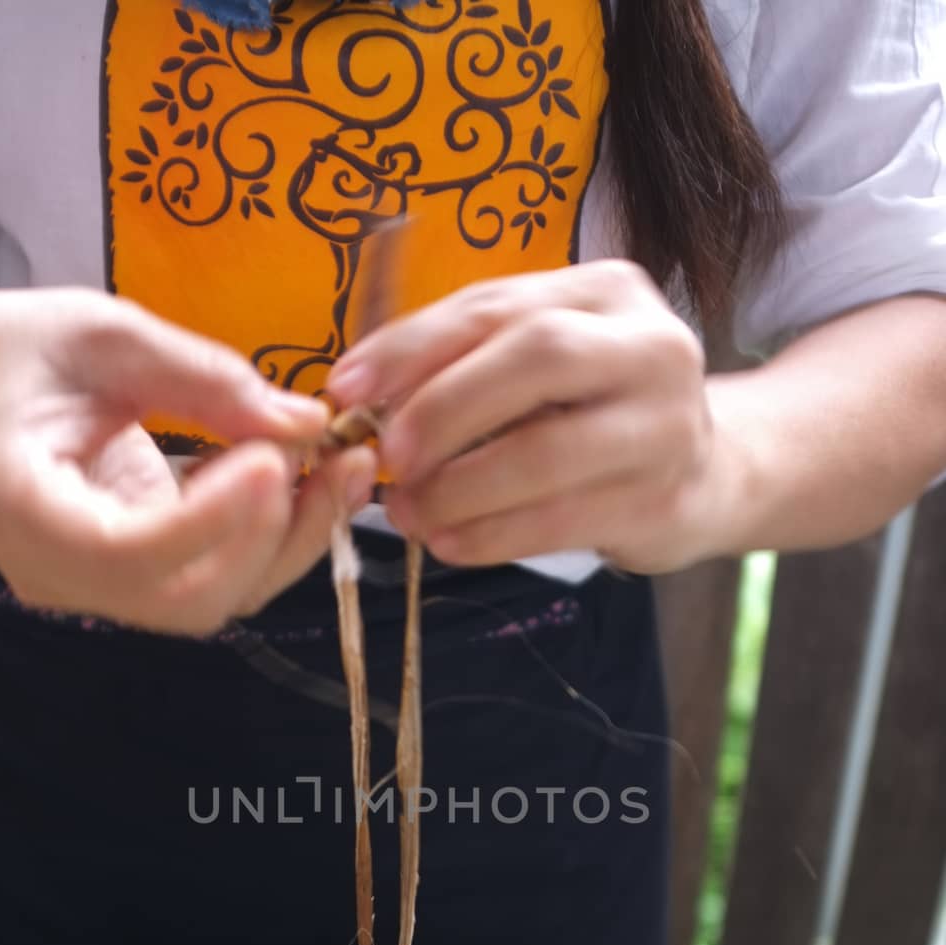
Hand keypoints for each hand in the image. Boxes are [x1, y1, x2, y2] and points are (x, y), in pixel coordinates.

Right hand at [0, 288, 373, 632]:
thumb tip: (307, 423)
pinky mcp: (134, 587)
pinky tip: (306, 483)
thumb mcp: (102, 333)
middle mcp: (54, 571)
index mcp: (21, 504)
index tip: (271, 458)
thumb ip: (202, 377)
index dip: (209, 522)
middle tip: (329, 457)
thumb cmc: (19, 353)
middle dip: (271, 536)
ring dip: (290, 542)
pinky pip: (216, 584)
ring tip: (340, 467)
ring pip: (213, 603)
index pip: (124, 552)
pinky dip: (272, 541)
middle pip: (184, 599)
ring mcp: (94, 592)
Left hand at [329, 260, 725, 573]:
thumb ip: (466, 362)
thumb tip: (357, 396)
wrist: (710, 473)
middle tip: (389, 456)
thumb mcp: (544, 365)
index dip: (411, 347)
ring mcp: (664, 425)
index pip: (494, 306)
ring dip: (460, 487)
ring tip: (409, 512)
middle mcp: (649, 345)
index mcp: (606, 291)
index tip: (346, 389)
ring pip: (546, 450)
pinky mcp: (661, 500)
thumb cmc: (596, 413)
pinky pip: (559, 520)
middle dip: (444, 409)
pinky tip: (450, 542)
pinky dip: (492, 535)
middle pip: (535, 358)